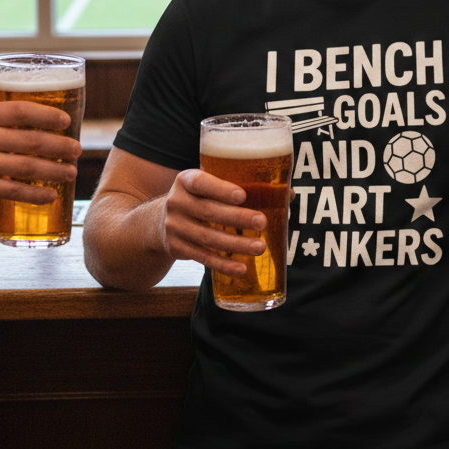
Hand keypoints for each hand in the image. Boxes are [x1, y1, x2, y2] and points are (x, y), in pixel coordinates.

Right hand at [0, 99, 79, 209]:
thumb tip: (25, 101)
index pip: (22, 110)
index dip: (48, 115)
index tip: (67, 121)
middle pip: (32, 140)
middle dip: (61, 146)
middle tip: (78, 150)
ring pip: (28, 167)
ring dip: (55, 171)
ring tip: (72, 172)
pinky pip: (13, 191)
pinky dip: (35, 194)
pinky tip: (50, 196)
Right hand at [159, 169, 275, 277]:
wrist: (160, 220)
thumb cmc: (200, 197)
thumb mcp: (210, 184)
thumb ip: (242, 184)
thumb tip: (287, 194)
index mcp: (186, 180)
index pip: (202, 182)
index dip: (221, 189)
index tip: (243, 196)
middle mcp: (176, 201)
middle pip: (208, 212)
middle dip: (237, 218)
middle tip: (263, 222)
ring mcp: (174, 226)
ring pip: (207, 238)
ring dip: (235, 244)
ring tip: (259, 248)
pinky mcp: (176, 248)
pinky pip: (202, 257)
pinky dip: (223, 264)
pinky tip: (241, 268)